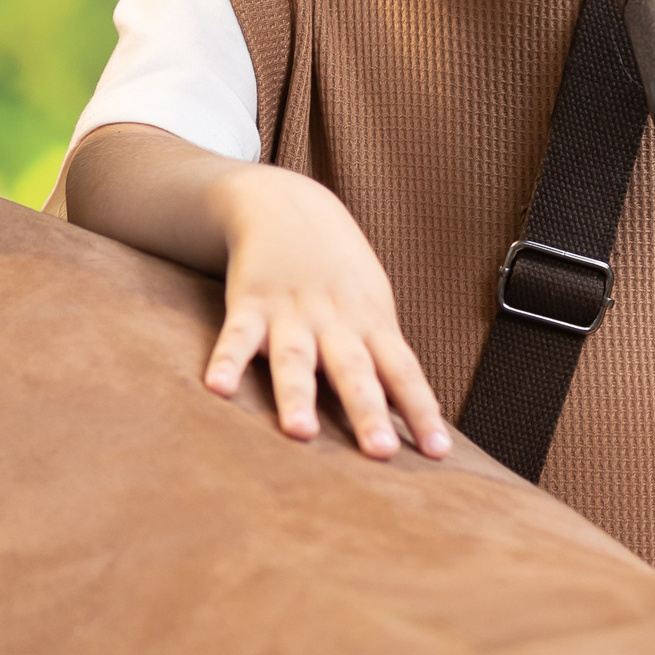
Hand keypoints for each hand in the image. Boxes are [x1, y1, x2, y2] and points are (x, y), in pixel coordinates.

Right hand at [203, 166, 451, 461]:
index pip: (402, 370)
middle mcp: (334, 320)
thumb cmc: (338, 269)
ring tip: (300, 432)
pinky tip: (217, 387)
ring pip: (295, 359)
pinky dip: (226, 361)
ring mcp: (290, 312)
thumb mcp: (372, 304)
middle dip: (367, 411)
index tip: (437, 452)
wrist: (286, 202)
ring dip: (298, 396)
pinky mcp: (248, 304)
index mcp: (370, 322)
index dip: (420, 409)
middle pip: (353, 370)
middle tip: (380, 451)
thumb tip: (419, 411)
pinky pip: (236, 336)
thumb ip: (385, 356)